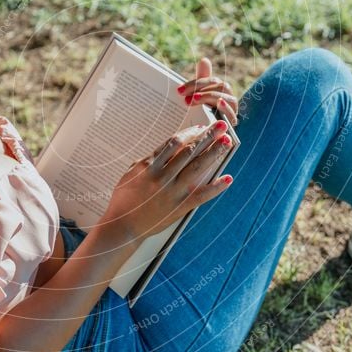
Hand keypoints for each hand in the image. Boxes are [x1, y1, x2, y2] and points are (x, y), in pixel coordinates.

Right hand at [95, 120, 234, 244]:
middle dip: (207, 136)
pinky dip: (217, 187)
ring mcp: (173, 191)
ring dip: (214, 152)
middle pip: (190, 150)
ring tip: (226, 141)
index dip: (191, 132)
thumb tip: (165, 150)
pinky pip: (202, 195)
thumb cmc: (124, 199)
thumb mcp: (131, 173)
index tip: (202, 126)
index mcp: (150, 165)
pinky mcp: (180, 207)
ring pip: (197, 166)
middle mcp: (163, 176)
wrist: (123, 226)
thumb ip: (149, 161)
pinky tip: (228, 178)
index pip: (175, 142)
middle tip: (221, 125)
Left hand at [177, 57, 237, 125]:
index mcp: (221, 92)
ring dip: (209, 96)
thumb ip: (200, 81)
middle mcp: (229, 100)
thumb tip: (204, 59)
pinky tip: (217, 103)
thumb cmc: (202, 117)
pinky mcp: (232, 125)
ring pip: (227, 98)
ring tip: (193, 100)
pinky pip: (232, 115)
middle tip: (185, 96)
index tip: (179, 90)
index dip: (197, 82)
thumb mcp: (198, 99)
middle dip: (202, 88)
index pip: (213, 81)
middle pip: (222, 86)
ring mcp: (232, 112)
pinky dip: (225, 108)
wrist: (205, 143)